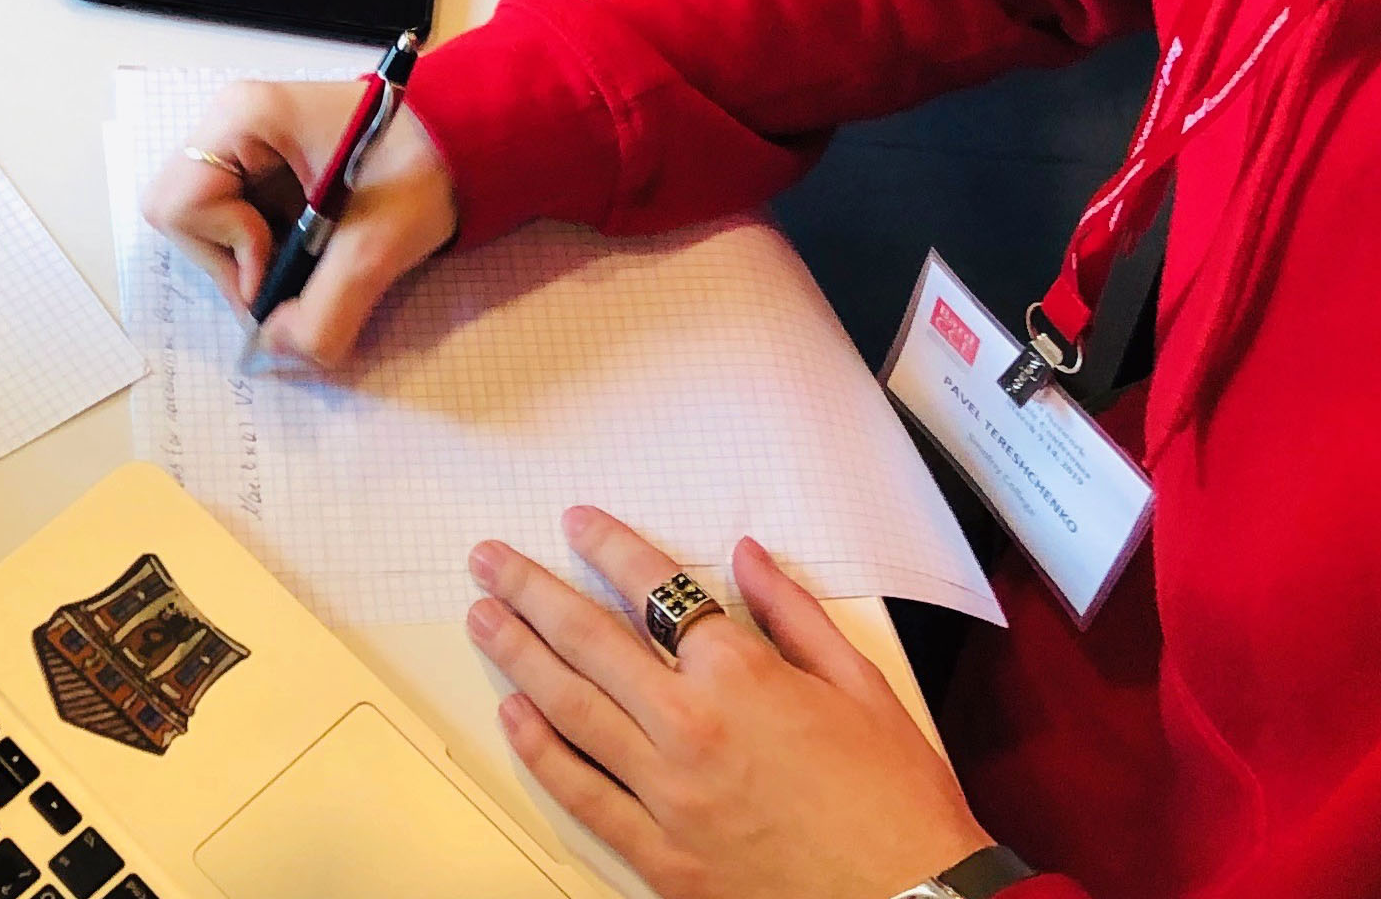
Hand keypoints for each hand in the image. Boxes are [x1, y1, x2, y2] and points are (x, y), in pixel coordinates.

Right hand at [139, 77, 459, 367]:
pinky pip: (235, 220)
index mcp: (244, 117)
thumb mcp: (377, 247)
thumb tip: (277, 350)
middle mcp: (232, 123)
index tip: (286, 262)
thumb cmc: (424, 168)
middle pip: (183, 214)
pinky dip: (266, 251)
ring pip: (205, 224)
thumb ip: (323, 314)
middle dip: (233, 260)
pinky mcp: (263, 165)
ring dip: (252, 259)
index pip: (182, 203)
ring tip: (313, 257)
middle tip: (292, 273)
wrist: (473, 140)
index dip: (229, 249)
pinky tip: (314, 245)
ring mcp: (245, 142)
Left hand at [470, 510, 986, 898]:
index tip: (575, 525)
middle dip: (531, 590)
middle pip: (588, 640)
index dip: (608, 548)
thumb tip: (745, 556)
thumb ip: (794, 614)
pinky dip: (540, 750)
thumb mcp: (863, 686)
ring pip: (569, 708)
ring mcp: (667, 793)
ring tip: (483, 618)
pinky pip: (582, 793)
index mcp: (742, 677)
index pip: (655, 590)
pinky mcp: (661, 855)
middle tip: (489, 561)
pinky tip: (514, 716)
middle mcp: (690, 726)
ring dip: (517, 655)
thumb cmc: (897, 803)